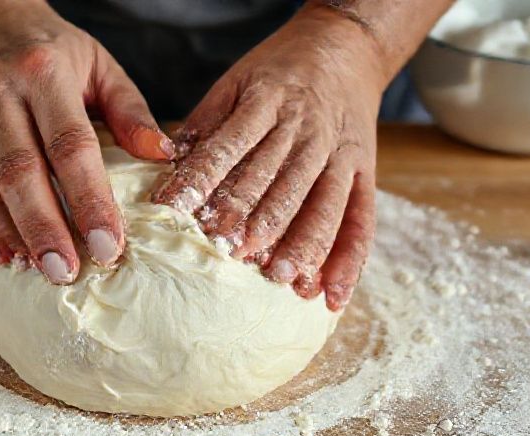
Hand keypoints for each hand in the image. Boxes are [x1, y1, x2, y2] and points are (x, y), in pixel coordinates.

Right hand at [0, 0, 172, 283]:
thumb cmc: (44, 49)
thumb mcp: (97, 64)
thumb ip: (130, 111)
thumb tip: (163, 156)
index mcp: (41, 72)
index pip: (70, 147)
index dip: (90, 202)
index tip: (109, 247)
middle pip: (19, 175)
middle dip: (46, 231)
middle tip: (69, 273)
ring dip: (10, 237)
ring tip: (40, 269)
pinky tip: (1, 253)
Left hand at [153, 5, 385, 310]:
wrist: (343, 46)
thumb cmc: (277, 72)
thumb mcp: (235, 83)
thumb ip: (204, 127)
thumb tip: (163, 167)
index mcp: (266, 102)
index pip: (230, 146)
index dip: (204, 179)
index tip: (179, 212)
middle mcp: (306, 130)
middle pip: (279, 181)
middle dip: (255, 219)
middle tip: (232, 256)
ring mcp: (339, 154)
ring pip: (322, 203)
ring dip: (302, 243)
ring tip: (281, 277)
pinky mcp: (365, 172)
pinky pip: (361, 220)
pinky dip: (349, 260)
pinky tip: (331, 294)